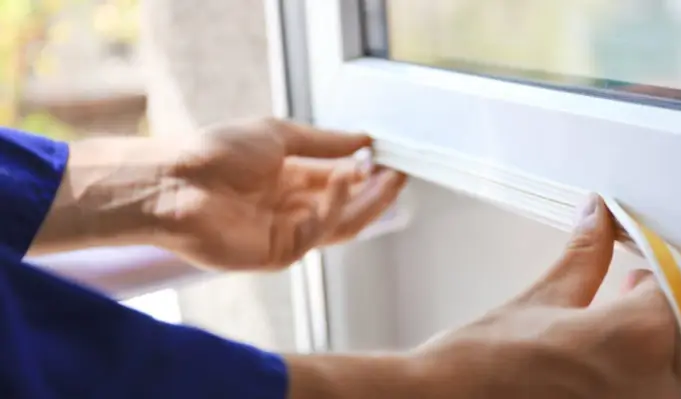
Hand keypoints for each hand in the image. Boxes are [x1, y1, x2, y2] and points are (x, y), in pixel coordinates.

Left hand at [33, 117, 404, 270]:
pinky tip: (345, 179)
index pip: (339, 181)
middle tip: (400, 174)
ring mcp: (287, 233)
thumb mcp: (278, 136)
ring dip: (368, 204)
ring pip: (340, 225)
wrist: (175, 182)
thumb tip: (363, 139)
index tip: (390, 157)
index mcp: (290, 180)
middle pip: (346, 207)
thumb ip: (324, 143)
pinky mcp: (279, 253)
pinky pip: (318, 231)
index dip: (366, 172)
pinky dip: (335, 205)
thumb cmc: (215, 154)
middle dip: (376, 192)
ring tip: (389, 179)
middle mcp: (292, 208)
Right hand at [410, 195, 680, 397]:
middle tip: (626, 283)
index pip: (675, 290)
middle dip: (652, 305)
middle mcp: (652, 386)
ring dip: (647, 338)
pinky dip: (633, 369)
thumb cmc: (486, 361)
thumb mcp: (544, 298)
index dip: (655, 269)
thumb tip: (598, 215)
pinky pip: (644, 390)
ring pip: (665, 364)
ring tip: (612, 316)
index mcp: (638, 339)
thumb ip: (584, 255)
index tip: (637, 258)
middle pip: (677, 330)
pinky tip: (602, 355)